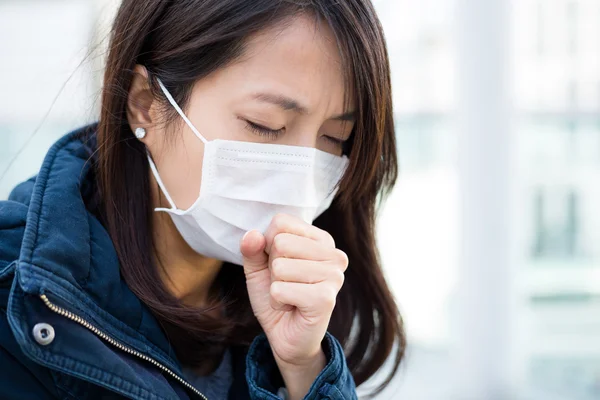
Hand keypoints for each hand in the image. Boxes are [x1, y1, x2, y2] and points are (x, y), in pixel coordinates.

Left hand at [241, 214, 347, 398]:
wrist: (286, 336)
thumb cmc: (277, 296)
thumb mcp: (259, 268)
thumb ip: (253, 249)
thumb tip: (253, 235)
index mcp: (321, 239)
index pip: (281, 222)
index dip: (268, 244)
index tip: (280, 264)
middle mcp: (334, 254)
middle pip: (280, 242)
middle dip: (272, 268)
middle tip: (286, 283)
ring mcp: (334, 275)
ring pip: (280, 267)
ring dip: (275, 286)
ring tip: (290, 296)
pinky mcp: (325, 298)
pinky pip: (280, 289)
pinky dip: (277, 301)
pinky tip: (292, 307)